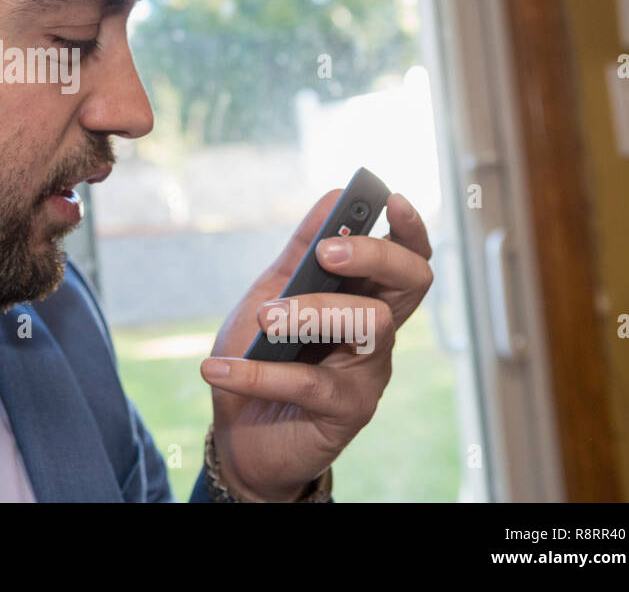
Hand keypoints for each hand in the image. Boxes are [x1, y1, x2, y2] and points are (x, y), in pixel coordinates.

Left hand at [199, 189, 432, 500]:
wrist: (239, 430)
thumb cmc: (261, 354)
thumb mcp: (271, 292)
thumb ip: (300, 252)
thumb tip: (332, 197)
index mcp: (364, 296)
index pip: (409, 257)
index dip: (409, 228)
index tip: (389, 199)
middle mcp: (378, 332)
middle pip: (411, 282)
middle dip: (375, 256)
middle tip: (328, 253)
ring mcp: (368, 373)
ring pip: (369, 325)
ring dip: (311, 312)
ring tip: (263, 320)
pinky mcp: (346, 413)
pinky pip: (310, 383)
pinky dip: (258, 373)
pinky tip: (217, 369)